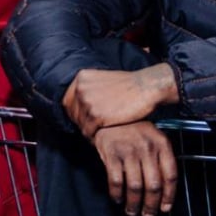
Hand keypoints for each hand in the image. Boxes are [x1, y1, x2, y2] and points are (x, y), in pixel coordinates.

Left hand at [62, 64, 178, 137]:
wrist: (147, 87)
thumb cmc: (130, 85)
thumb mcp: (104, 80)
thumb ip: (89, 89)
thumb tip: (79, 103)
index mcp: (81, 78)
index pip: (68, 101)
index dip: (76, 112)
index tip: (85, 119)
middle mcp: (81, 88)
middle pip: (73, 113)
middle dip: (82, 122)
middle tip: (94, 128)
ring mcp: (87, 102)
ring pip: (80, 124)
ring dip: (89, 131)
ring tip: (100, 133)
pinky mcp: (96, 116)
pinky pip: (88, 132)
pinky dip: (94, 137)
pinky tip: (103, 137)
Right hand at [92, 121, 178, 215]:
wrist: (109, 114)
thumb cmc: (133, 128)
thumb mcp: (153, 137)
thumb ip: (160, 158)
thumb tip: (165, 188)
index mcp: (161, 144)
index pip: (170, 175)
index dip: (169, 196)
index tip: (165, 208)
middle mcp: (147, 148)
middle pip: (153, 185)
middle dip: (151, 205)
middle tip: (148, 215)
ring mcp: (129, 151)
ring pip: (135, 187)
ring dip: (134, 204)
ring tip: (132, 211)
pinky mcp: (111, 154)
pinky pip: (116, 181)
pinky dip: (117, 194)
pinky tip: (118, 198)